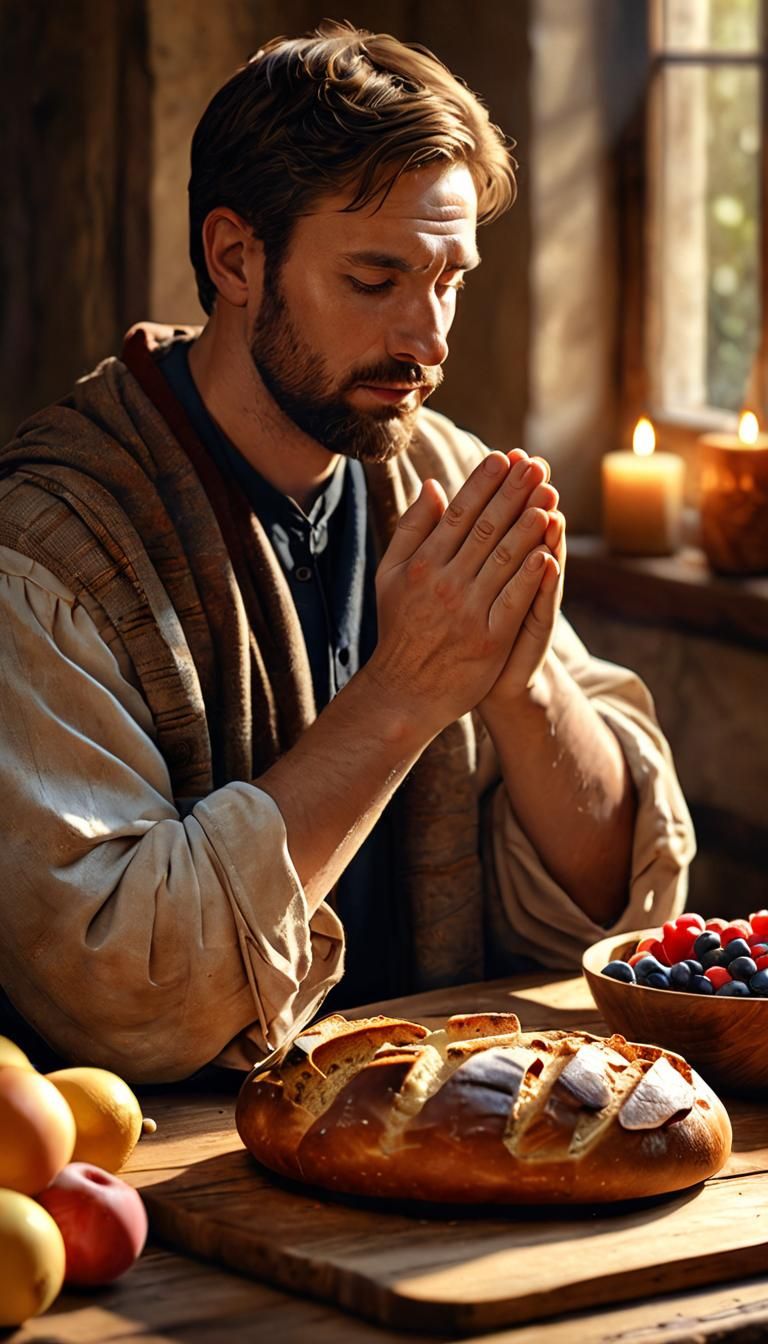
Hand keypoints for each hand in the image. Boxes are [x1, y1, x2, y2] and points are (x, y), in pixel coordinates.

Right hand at [368, 449, 558, 738]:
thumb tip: (434, 485)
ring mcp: (468, 611)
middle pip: (485, 529)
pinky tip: (548, 551)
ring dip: (528, 526)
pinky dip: (531, 576)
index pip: (459, 514)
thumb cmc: (399, 626)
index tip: (504, 458)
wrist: (404, 689)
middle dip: (513, 494)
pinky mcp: (489, 640)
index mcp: (422, 563)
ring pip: (504, 560)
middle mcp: (444, 583)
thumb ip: (412, 528)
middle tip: (536, 466)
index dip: (483, 484)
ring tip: (550, 497)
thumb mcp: (390, 574)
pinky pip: (513, 601)